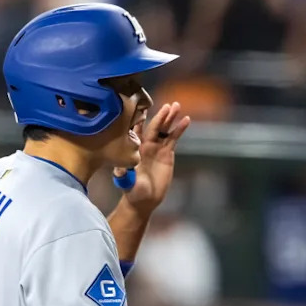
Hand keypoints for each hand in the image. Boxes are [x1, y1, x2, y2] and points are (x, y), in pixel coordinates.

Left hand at [115, 101, 190, 215]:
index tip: (142, 107)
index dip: (139, 119)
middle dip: (160, 116)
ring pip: (164, 129)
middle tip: (167, 106)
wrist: (144, 199)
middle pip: (154, 126)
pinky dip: (179, 129)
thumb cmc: (132, 190)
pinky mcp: (167, 153)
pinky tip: (186, 120)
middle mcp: (145, 145)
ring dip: (170, 118)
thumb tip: (119, 170)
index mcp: (134, 148)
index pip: (136, 130)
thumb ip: (124, 175)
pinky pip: (173, 138)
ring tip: (176, 106)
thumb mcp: (127, 182)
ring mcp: (157, 148)